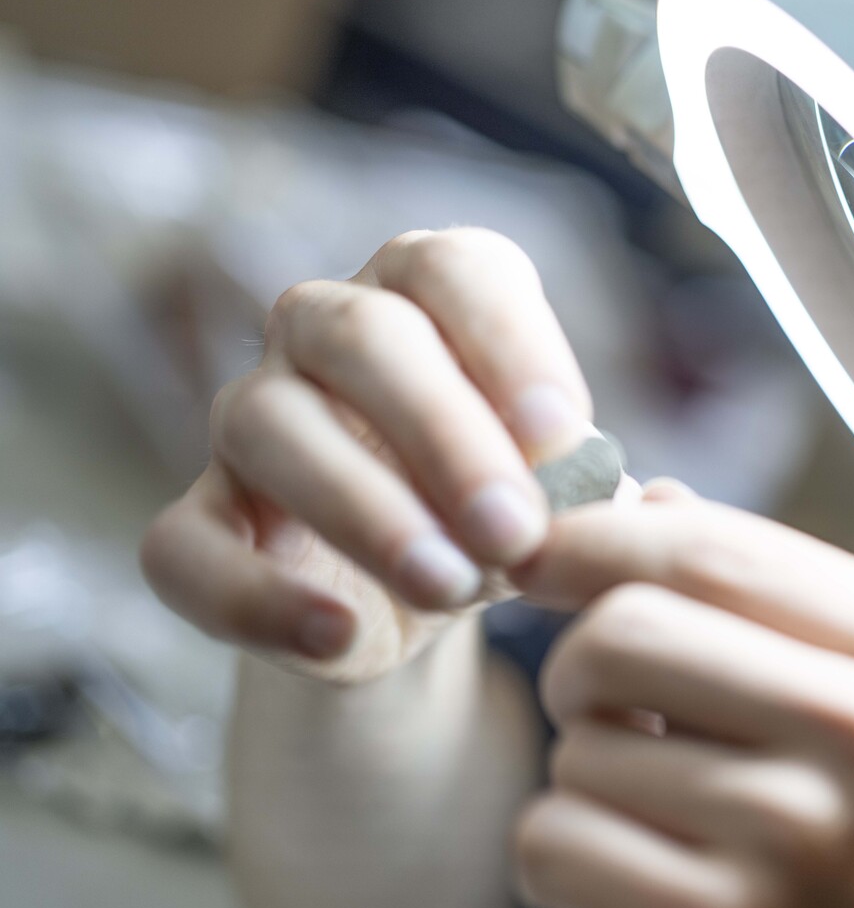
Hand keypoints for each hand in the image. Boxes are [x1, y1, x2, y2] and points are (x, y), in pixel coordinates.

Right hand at [140, 228, 600, 683]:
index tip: (565, 437)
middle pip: (363, 337)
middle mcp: (324, 329)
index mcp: (427, 293)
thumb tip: (613, 500)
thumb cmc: (507, 504)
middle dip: (446, 436)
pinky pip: (186, 547)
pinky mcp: (199, 520)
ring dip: (366, 511)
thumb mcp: (564, 496)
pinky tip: (337, 636)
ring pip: (269, 426)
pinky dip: (256, 599)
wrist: (430, 596)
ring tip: (449, 585)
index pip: (454, 270)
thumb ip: (589, 490)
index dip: (511, 345)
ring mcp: (248, 417)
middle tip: (514, 529)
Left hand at [510, 483, 853, 907]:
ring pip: (582, 744)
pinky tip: (638, 893)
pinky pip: (553, 841)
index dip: (599, 539)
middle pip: (626, 628)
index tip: (543, 553)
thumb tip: (647, 498)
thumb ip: (786, 609)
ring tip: (670, 830)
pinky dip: (564, 864)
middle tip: (607, 711)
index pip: (717, 547)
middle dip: (580, 667)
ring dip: (591, 783)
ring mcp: (801, 840)